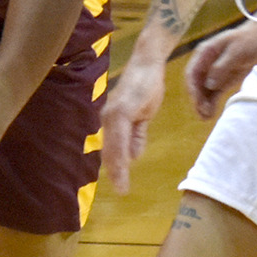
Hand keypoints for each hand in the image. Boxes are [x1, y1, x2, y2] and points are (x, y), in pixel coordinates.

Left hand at [100, 54, 166, 193]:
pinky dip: (122, 153)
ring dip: (117, 167)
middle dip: (114, 172)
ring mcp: (112, 114)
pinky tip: (126, 165)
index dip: (114, 167)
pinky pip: (120, 137)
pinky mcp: (121, 110)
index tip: (119, 185)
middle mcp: (107, 118)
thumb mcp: (142, 116)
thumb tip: (133, 156)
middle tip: (121, 191)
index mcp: (111, 120)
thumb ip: (136, 135)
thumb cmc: (145, 87)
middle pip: (109, 151)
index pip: (110, 148)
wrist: (149, 65)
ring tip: (123, 186)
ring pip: (113, 147)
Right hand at [184, 19, 256, 119]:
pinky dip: (211, 103)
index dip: (192, 88)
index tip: (197, 101)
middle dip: (197, 99)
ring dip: (203, 104)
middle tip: (203, 113)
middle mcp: (206, 63)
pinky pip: (214, 93)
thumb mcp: (236, 51)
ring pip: (203, 90)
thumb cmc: (249, 40)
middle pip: (196, 83)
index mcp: (205, 52)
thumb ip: (222, 66)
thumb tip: (209, 83)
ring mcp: (214, 72)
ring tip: (206, 117)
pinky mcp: (223, 79)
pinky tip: (211, 113)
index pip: (192, 72)